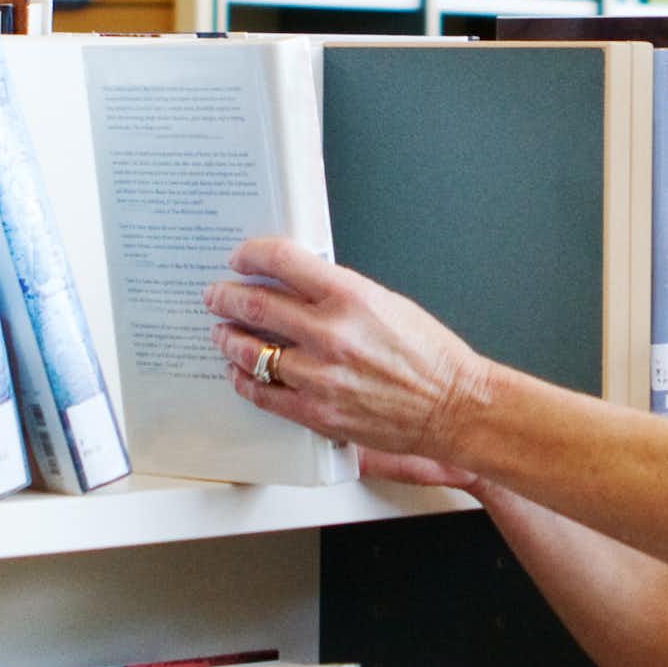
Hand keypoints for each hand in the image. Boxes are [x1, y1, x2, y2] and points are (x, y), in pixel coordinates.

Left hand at [204, 237, 494, 475]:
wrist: (451, 406)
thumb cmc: (430, 356)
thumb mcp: (388, 303)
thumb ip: (341, 294)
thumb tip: (300, 286)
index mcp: (351, 297)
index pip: (283, 261)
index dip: (252, 254)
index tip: (241, 257)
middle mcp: (331, 333)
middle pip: (256, 305)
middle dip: (227, 296)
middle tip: (216, 294)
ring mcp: (319, 376)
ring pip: (251, 351)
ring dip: (229, 338)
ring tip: (222, 333)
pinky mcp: (316, 412)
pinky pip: (263, 393)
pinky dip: (244, 380)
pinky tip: (240, 372)